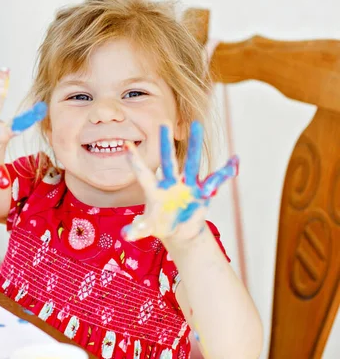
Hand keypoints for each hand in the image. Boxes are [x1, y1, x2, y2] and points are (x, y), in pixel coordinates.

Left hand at [122, 121, 238, 243]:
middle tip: (163, 123)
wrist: (178, 230)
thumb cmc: (160, 225)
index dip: (135, 160)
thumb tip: (125, 235)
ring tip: (196, 124)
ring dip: (194, 144)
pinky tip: (235, 160)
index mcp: (155, 191)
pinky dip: (226, 171)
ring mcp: (188, 185)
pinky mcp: (203, 192)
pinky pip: (216, 179)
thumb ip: (138, 229)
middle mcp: (171, 183)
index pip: (143, 174)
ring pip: (192, 162)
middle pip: (168, 161)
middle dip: (166, 144)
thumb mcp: (148, 228)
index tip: (126, 144)